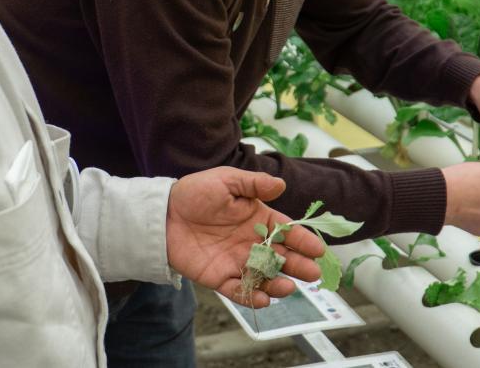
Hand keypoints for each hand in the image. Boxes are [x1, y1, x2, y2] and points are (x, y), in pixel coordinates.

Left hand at [166, 167, 323, 307]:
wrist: (162, 214)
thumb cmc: (194, 193)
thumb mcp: (226, 181)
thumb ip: (253, 184)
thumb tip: (281, 184)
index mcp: (258, 218)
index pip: (287, 231)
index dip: (303, 240)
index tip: (317, 249)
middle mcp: (252, 242)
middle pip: (282, 257)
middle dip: (299, 265)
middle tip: (312, 273)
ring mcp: (238, 261)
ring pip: (265, 277)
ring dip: (279, 284)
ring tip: (288, 287)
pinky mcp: (220, 277)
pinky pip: (240, 291)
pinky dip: (253, 297)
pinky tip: (264, 298)